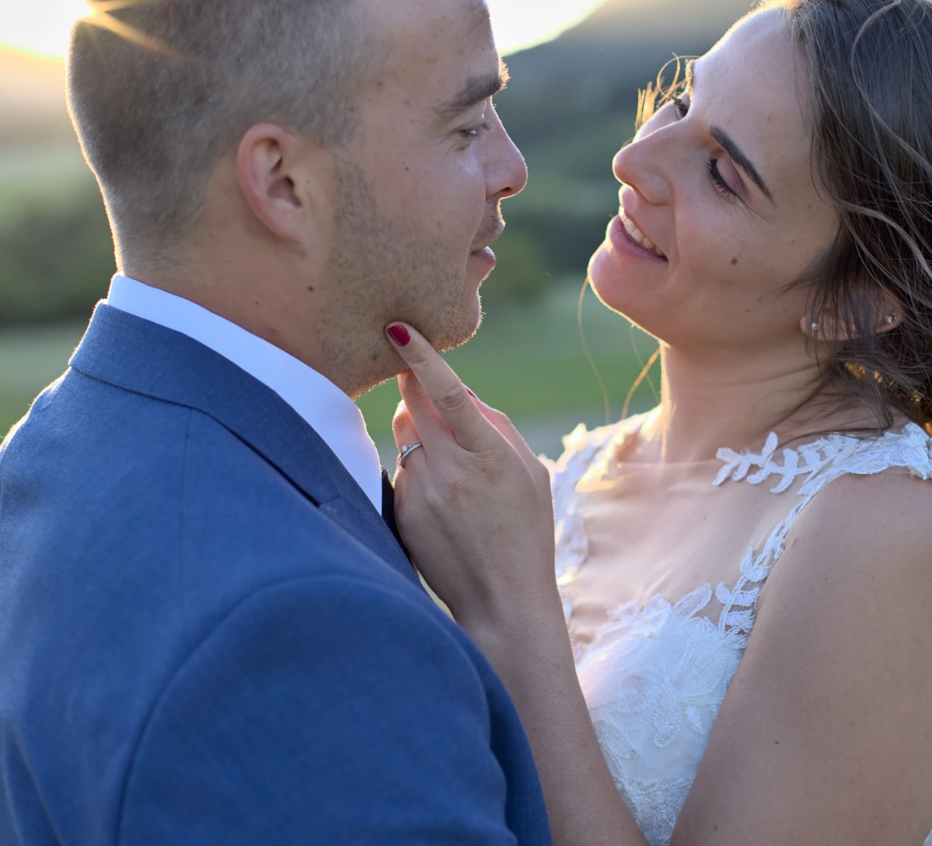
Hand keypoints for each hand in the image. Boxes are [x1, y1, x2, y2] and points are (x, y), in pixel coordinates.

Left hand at [385, 322, 557, 637]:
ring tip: (446, 457)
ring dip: (416, 429)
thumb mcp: (532, 474)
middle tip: (416, 376)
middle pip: (412, 406)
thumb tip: (459, 392)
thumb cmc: (525, 532)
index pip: (447, 394)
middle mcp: (450, 471)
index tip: (399, 330)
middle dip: (412, 385)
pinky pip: (400, 470)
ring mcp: (421, 493)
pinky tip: (441, 497)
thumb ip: (497, 427)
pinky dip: (415, 467)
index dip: (422, 358)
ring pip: (402, 435)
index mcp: (489, 456)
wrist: (501, 601)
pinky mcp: (402, 513)